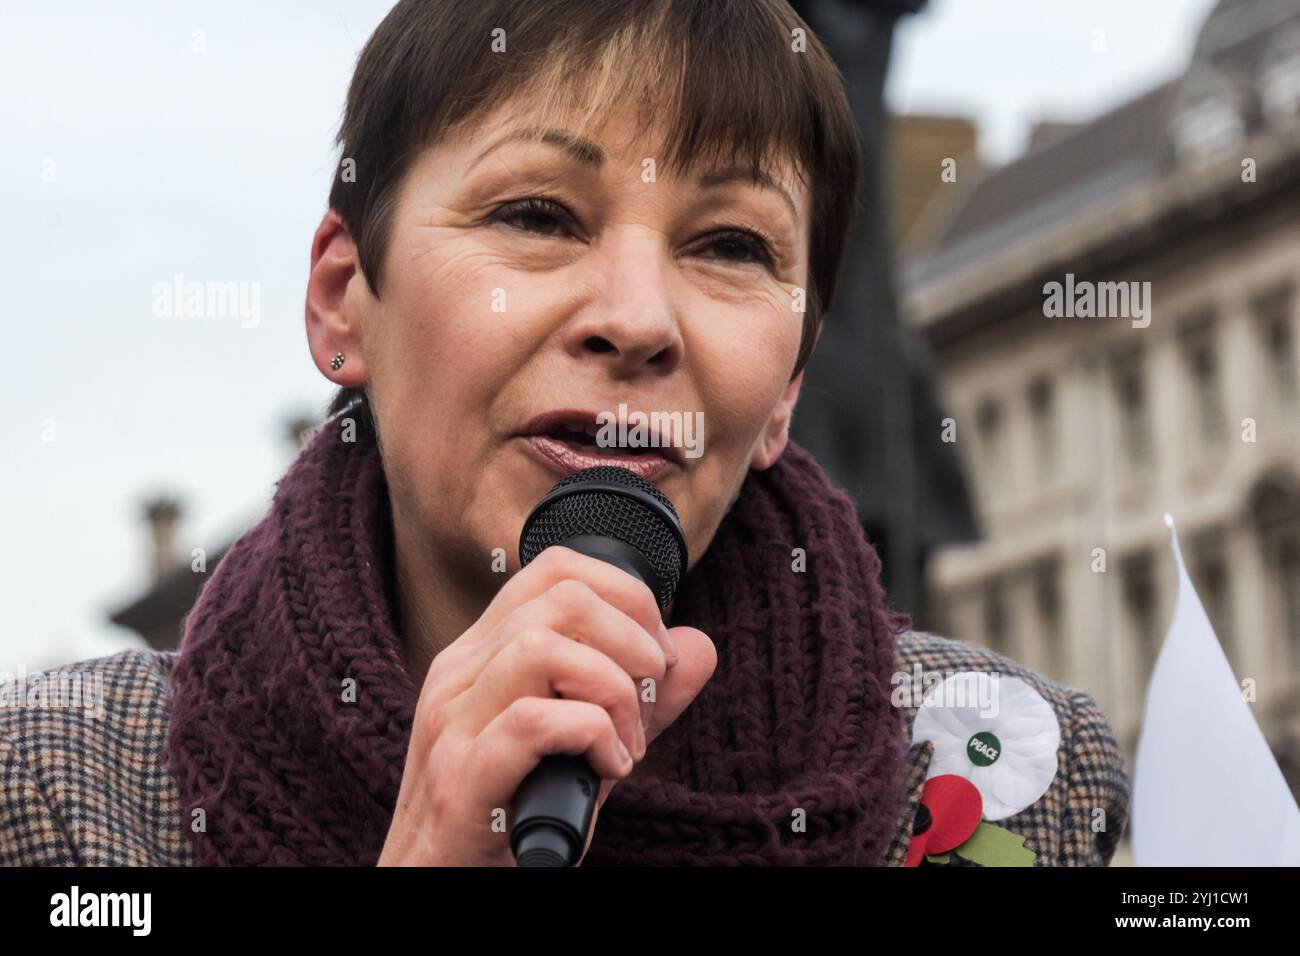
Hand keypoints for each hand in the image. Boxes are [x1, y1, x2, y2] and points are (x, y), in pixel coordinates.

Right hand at [377, 546, 716, 865]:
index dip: (625, 594)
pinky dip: (592, 737)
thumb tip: (698, 647)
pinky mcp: (461, 777)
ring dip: (612, 692)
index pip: (556, 568)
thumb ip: (639, 693)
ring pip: (542, 649)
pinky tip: (607, 769)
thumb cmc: (509, 808)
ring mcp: (453, 721)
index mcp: (483, 650)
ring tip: (628, 742)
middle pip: (562, 598)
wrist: (439, 882)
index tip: (657, 650)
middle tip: (651, 695)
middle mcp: (460, 671)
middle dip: (632, 640)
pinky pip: (534, 722)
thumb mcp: (584, 740)